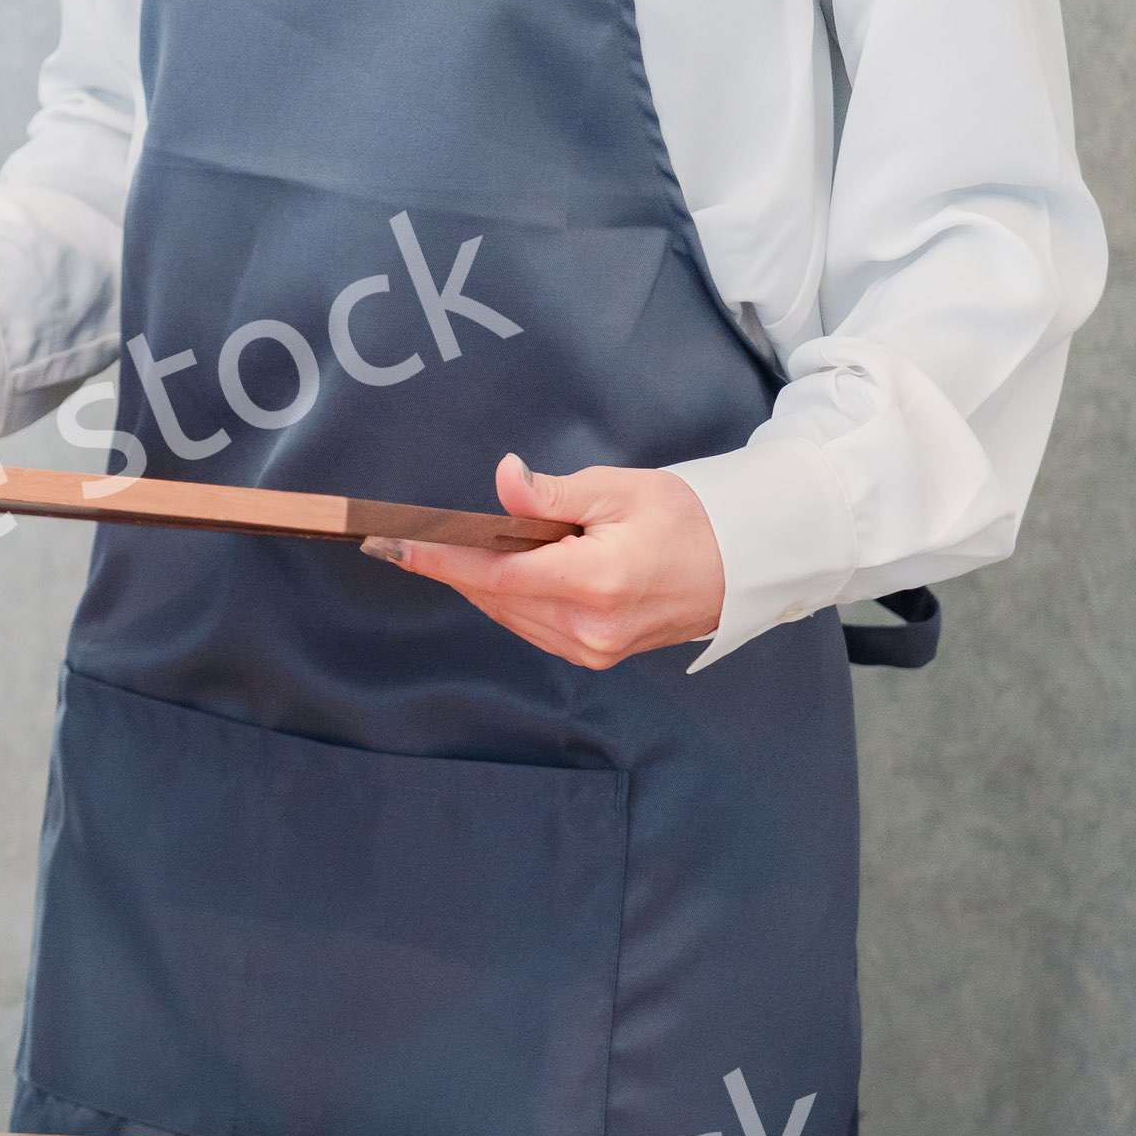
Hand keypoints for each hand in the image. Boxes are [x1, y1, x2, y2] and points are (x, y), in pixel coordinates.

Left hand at [364, 453, 726, 668]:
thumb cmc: (687, 517)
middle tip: (419, 534)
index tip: (391, 544)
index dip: (437, 558)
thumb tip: (503, 480)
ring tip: (467, 546)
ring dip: (484, 582)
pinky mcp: (597, 655)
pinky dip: (512, 599)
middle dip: (455, 565)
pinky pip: (533, 625)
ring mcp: (593, 648)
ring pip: (510, 614)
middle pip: (495, 596)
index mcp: (593, 583)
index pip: (493, 574)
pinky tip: (509, 571)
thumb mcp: (618, 490)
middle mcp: (588, 627)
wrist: (744, 564)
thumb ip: (551, 494)